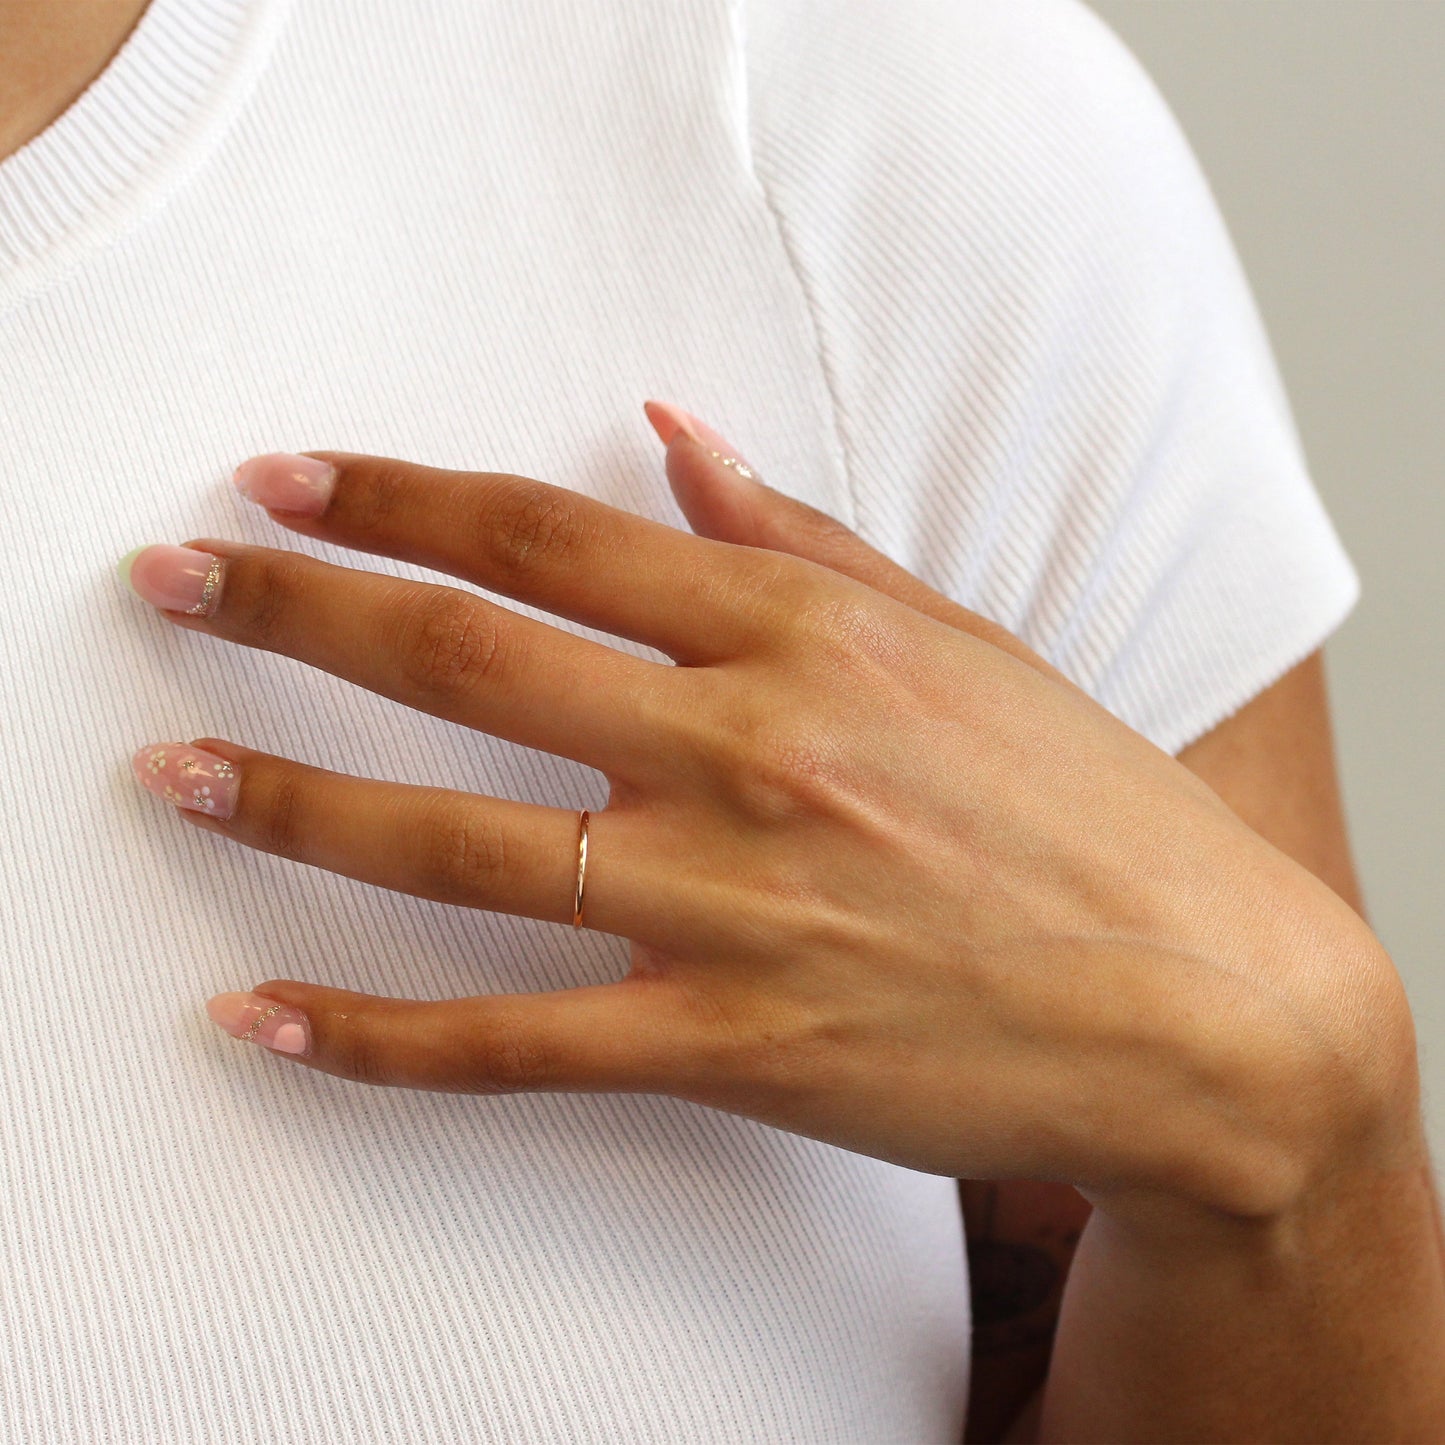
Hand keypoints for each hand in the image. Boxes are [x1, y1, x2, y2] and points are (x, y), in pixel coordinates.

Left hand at [121, 402, 1411, 1222]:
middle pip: (464, 659)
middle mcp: (747, 752)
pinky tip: (265, 1015)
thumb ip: (800, 542)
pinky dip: (377, 1038)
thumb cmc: (1085, 812)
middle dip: (295, 608)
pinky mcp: (732, 1043)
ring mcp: (730, 903)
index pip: (549, 538)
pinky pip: (512, 1045)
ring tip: (174, 773)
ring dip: (292, 800)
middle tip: (178, 582)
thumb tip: (678, 445)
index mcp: (801, 635)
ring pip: (453, 846)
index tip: (293, 479)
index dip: (400, 496)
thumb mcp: (958, 640)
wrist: (1202, 1004)